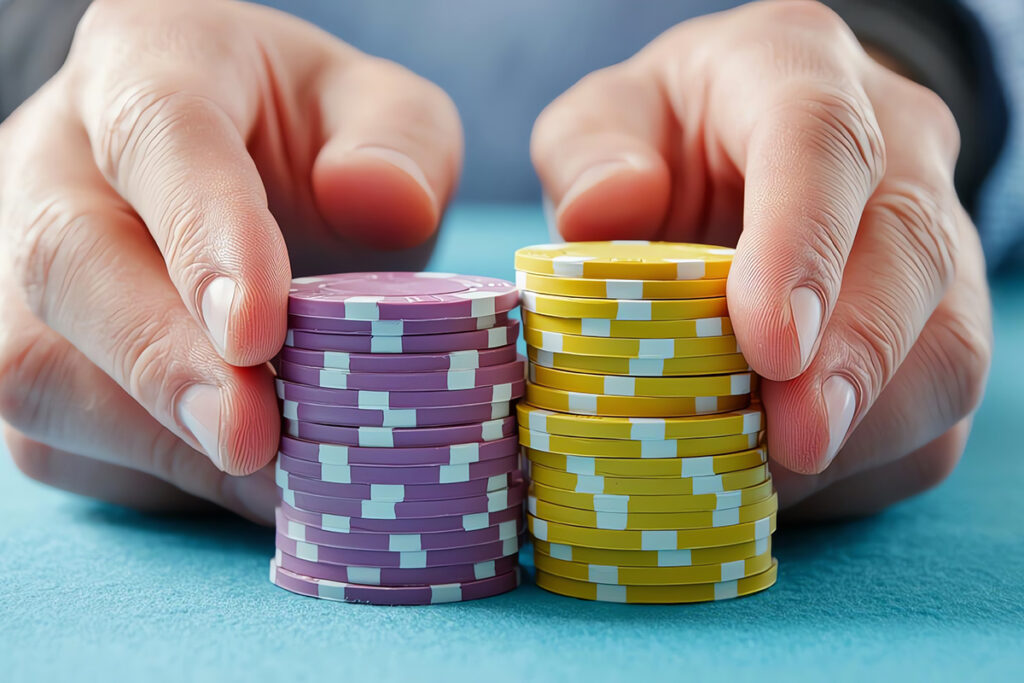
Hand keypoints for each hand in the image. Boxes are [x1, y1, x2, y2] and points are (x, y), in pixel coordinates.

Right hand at [0, 0, 462, 522]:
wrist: (235, 164)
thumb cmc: (308, 138)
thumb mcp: (377, 110)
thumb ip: (399, 140)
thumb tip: (386, 202)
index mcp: (151, 64)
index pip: (159, 136)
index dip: (203, 236)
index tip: (258, 332)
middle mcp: (62, 164)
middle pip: (68, 262)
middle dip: (160, 364)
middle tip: (252, 437)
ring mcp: (26, 266)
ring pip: (41, 368)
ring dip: (158, 439)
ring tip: (270, 478)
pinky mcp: (37, 353)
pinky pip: (63, 437)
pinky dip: (158, 473)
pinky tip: (238, 480)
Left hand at [531, 0, 991, 517]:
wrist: (736, 149)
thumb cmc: (664, 138)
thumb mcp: (603, 119)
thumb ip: (589, 152)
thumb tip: (605, 210)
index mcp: (794, 70)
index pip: (820, 138)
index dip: (803, 243)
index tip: (771, 344)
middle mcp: (892, 150)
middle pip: (911, 250)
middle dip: (856, 360)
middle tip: (795, 441)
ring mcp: (930, 242)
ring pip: (946, 343)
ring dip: (868, 426)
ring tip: (777, 478)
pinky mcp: (934, 327)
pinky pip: (933, 412)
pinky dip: (863, 463)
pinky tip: (789, 481)